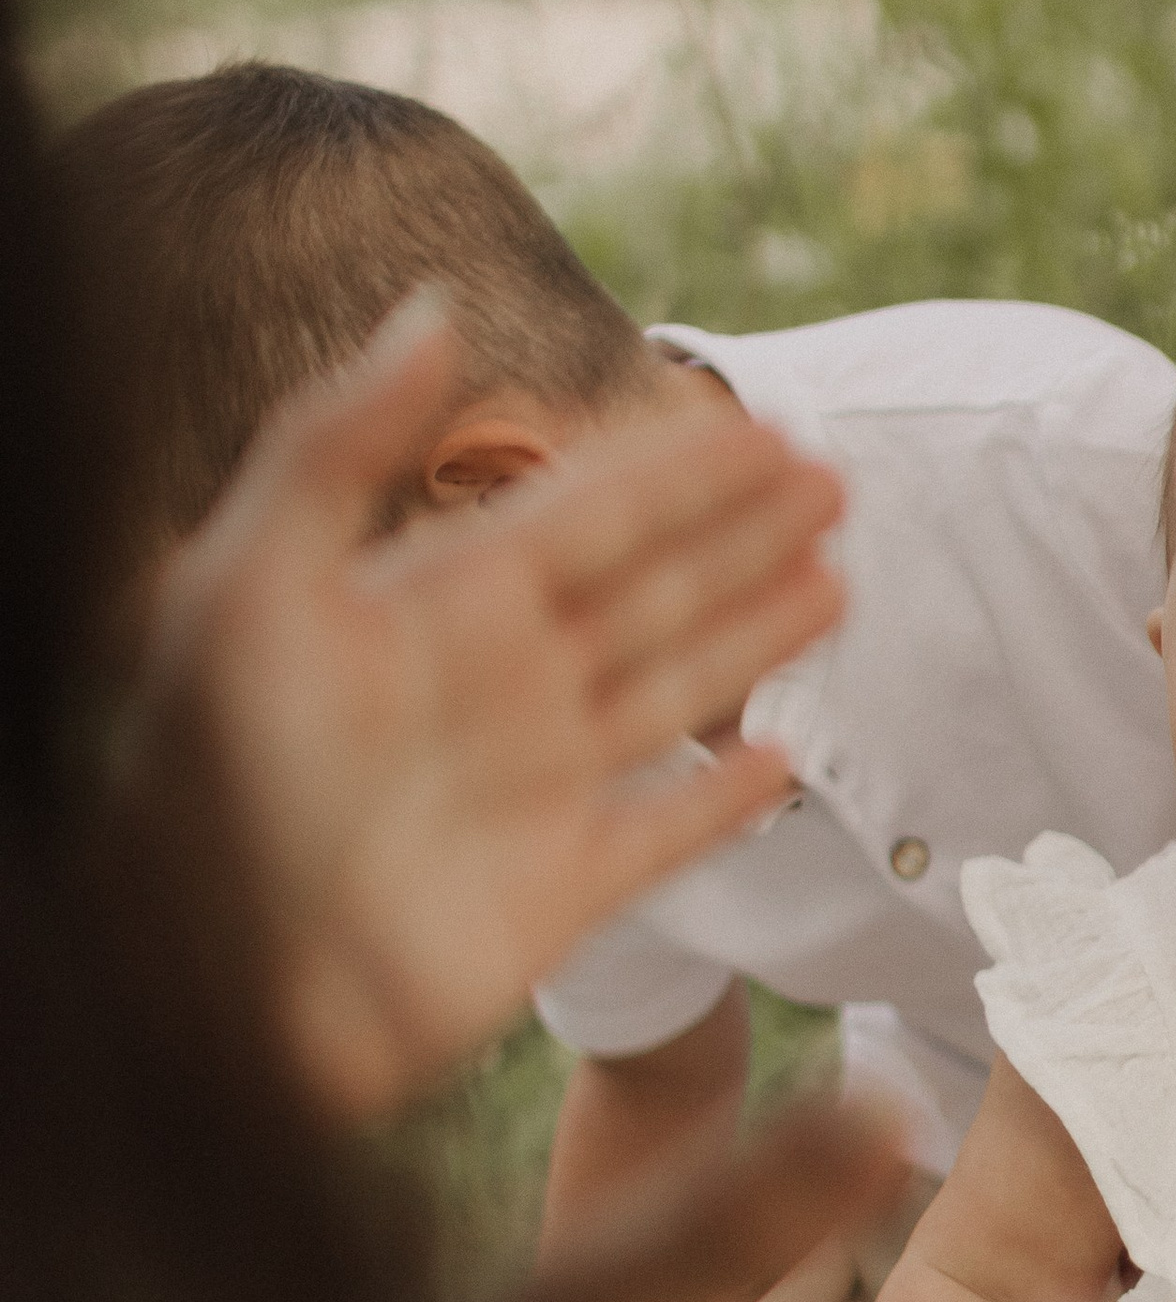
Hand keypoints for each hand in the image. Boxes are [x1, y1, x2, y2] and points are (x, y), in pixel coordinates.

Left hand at [140, 295, 843, 1119]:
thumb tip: (439, 311)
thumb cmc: (210, 784)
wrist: (214, 990)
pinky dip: (723, 801)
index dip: (682, 470)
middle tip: (836, 481)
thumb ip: (338, 444)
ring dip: (755, 636)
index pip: (590, 512)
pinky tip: (781, 762)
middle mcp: (499, 686)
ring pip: (674, 690)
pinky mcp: (559, 896)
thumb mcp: (252, 588)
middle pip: (651, 588)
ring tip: (838, 586)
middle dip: (744, 534)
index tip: (770, 427)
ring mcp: (534, 792)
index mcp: (440, 603)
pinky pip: (664, 835)